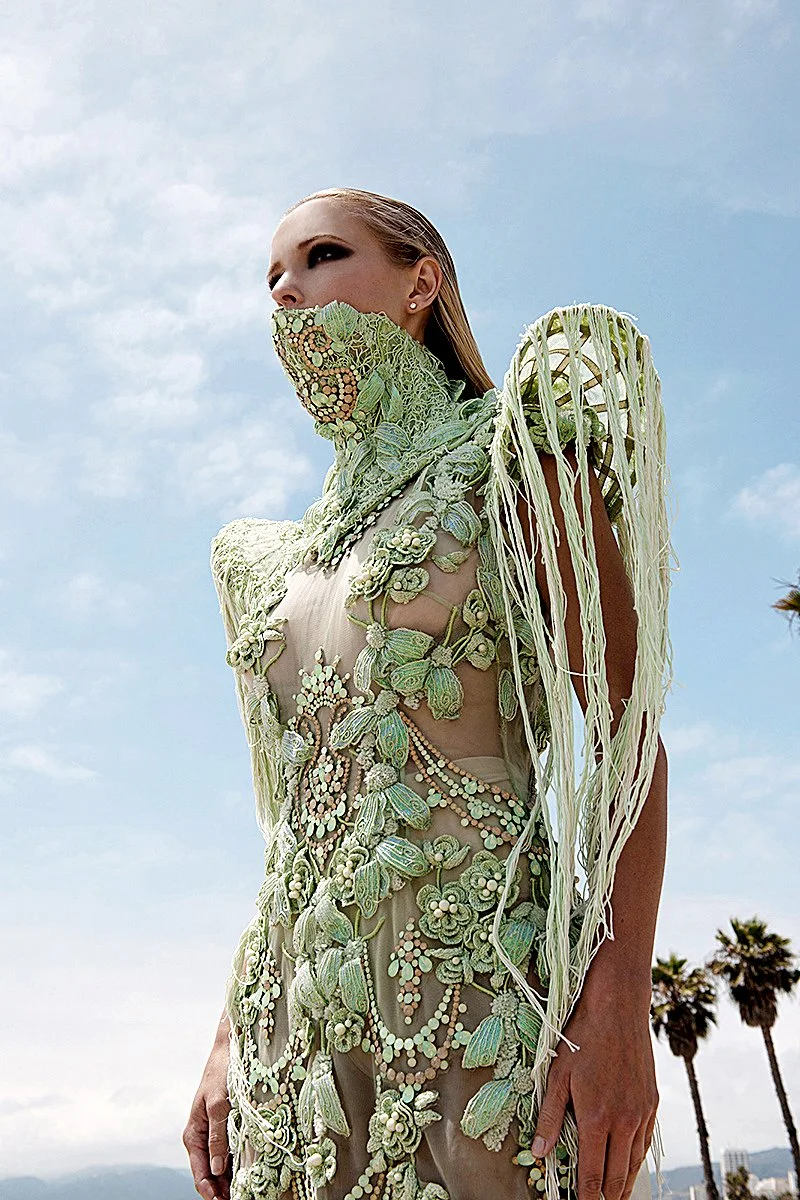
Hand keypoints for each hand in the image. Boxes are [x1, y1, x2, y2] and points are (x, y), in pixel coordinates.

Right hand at [183, 1029, 231, 1199]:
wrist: (230, 1049)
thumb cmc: (221, 1073)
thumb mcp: (218, 1104)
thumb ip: (217, 1136)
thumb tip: (216, 1169)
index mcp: (194, 1134)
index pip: (200, 1172)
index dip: (211, 1191)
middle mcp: (202, 1138)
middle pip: (210, 1174)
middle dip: (222, 1190)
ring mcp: (215, 1134)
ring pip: (221, 1167)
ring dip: (231, 1180)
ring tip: (248, 1193)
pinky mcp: (227, 1128)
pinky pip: (231, 1153)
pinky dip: (238, 1165)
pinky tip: (250, 1173)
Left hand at [529, 984, 657, 1199]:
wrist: (618, 1008)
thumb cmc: (583, 1037)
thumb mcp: (557, 1074)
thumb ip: (549, 1116)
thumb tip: (539, 1151)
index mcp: (597, 1117)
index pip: (592, 1174)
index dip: (585, 1197)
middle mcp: (624, 1121)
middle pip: (617, 1177)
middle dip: (606, 1198)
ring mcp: (641, 1113)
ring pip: (634, 1163)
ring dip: (623, 1184)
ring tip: (613, 1196)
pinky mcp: (652, 1102)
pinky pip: (645, 1143)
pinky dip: (636, 1160)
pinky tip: (629, 1165)